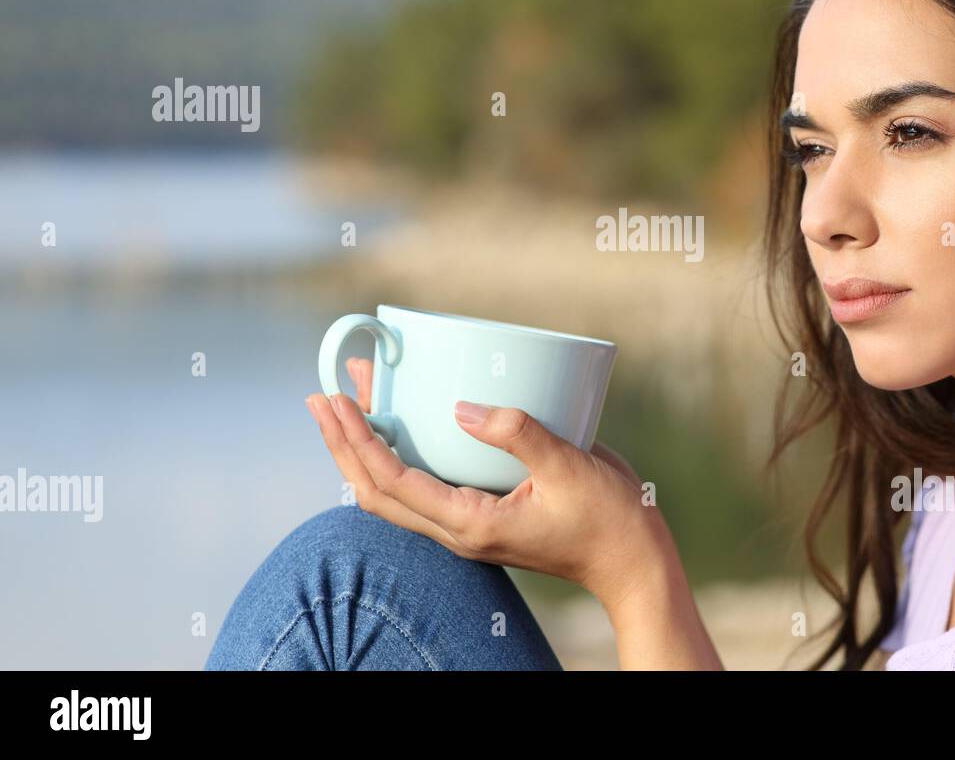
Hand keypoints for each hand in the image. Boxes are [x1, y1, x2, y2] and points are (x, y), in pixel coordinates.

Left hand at [306, 357, 662, 607]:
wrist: (631, 560)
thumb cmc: (606, 519)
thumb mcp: (568, 468)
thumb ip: (516, 434)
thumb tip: (461, 407)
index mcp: (471, 524)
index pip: (392, 483)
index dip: (358, 441)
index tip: (338, 400)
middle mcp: (459, 529)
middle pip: (375, 492)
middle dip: (344, 444)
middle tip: (322, 396)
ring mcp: (467, 525)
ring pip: (394, 491)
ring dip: (365, 448)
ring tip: (351, 402)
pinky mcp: (481, 513)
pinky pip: (423, 486)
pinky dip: (400, 453)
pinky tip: (402, 425)